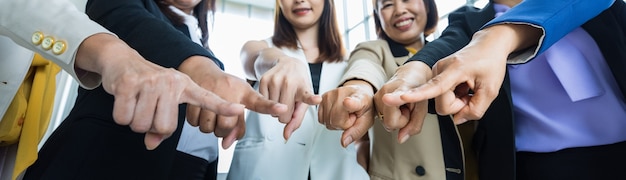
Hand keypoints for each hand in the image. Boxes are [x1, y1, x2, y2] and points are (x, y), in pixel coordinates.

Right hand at [75, 34, 245, 149]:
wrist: (122, 60)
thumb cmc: (148, 85)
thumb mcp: (163, 101)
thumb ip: (162, 126)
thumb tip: (152, 144)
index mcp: (185, 86)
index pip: (208, 99)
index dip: (223, 106)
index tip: (238, 109)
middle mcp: (171, 82)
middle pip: (165, 128)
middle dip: (152, 127)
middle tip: (147, 108)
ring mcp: (151, 82)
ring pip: (143, 125)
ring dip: (134, 121)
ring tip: (136, 102)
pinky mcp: (129, 84)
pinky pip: (124, 118)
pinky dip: (121, 115)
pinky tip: (124, 99)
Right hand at [180, 56, 287, 148]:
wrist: (202, 70)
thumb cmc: (225, 87)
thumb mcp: (238, 99)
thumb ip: (238, 125)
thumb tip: (225, 145)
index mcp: (243, 93)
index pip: (259, 102)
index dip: (270, 107)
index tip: (282, 108)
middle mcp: (228, 92)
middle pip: (226, 127)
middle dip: (223, 130)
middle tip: (222, 121)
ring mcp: (210, 94)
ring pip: (208, 128)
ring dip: (209, 127)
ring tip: (212, 115)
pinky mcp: (194, 96)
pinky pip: (194, 123)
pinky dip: (196, 121)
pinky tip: (202, 111)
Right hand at [256, 56, 320, 139]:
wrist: (287, 63)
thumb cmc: (298, 85)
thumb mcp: (303, 101)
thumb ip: (297, 120)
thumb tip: (286, 136)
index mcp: (303, 88)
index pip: (307, 96)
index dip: (312, 99)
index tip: (317, 99)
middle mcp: (289, 82)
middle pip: (283, 116)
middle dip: (285, 115)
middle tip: (289, 103)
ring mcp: (275, 80)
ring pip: (272, 112)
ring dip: (276, 109)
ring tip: (282, 96)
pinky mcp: (263, 79)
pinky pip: (263, 104)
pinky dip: (268, 103)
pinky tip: (274, 93)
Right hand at [318, 80, 374, 146]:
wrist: (358, 94)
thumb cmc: (364, 107)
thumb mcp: (367, 121)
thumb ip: (356, 132)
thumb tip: (343, 142)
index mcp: (359, 99)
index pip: (352, 102)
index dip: (349, 104)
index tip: (347, 102)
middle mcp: (342, 94)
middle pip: (335, 121)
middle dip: (343, 125)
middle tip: (351, 117)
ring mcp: (330, 95)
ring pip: (327, 122)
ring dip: (335, 123)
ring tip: (344, 114)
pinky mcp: (322, 98)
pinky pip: (321, 119)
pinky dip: (328, 120)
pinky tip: (336, 113)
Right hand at [376, 61, 430, 142]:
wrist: (411, 74)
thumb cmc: (418, 89)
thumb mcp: (423, 108)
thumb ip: (414, 125)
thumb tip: (400, 139)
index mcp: (401, 88)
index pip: (395, 97)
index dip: (392, 100)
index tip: (387, 99)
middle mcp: (385, 91)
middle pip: (390, 123)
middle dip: (402, 120)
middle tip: (407, 108)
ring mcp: (377, 96)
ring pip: (386, 123)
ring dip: (396, 118)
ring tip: (402, 105)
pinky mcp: (373, 100)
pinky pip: (383, 119)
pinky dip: (391, 116)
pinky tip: (395, 106)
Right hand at [382, 24, 539, 123]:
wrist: (487, 46)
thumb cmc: (490, 64)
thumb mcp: (491, 91)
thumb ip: (475, 110)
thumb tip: (457, 119)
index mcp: (454, 70)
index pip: (434, 87)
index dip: (417, 95)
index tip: (401, 97)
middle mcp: (439, 70)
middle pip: (442, 105)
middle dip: (458, 105)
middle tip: (471, 93)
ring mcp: (436, 72)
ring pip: (440, 101)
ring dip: (457, 100)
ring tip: (467, 87)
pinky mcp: (436, 76)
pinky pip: (441, 95)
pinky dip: (454, 95)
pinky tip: (462, 86)